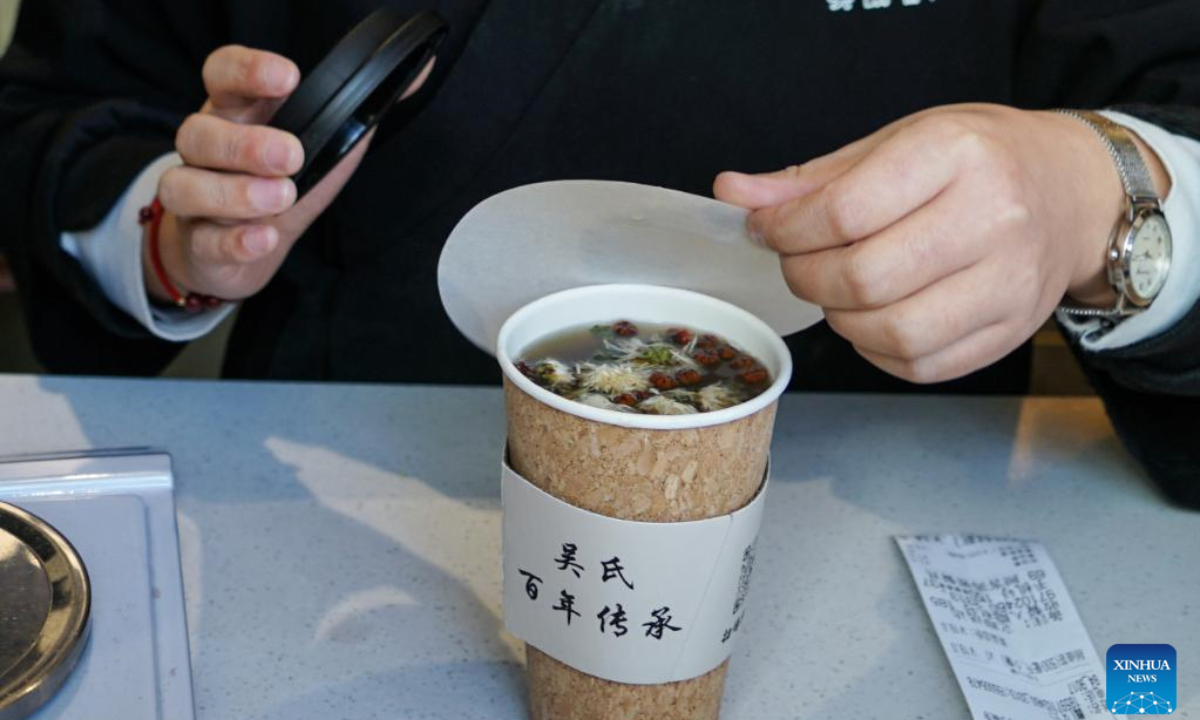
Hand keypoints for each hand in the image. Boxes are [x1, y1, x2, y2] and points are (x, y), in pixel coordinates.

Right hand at [150, 45, 432, 301]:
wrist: (234, 250)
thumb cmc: (282, 183)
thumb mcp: (323, 146)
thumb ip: (362, 113)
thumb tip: (419, 74)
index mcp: (235, 114)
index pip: (222, 75)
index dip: (248, 70)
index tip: (289, 78)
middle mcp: (205, 150)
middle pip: (198, 132)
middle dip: (245, 143)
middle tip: (292, 155)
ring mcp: (194, 197)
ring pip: (185, 186)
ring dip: (234, 192)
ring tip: (282, 197)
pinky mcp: (199, 244)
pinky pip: (205, 241)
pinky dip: (235, 240)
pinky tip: (264, 238)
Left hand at [715, 103, 1169, 382]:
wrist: (1073, 195)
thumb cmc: (977, 162)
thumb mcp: (897, 143)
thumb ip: (813, 178)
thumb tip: (733, 194)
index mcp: (956, 154)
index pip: (844, 210)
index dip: (784, 229)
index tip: (765, 229)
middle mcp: (992, 218)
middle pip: (863, 277)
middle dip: (806, 277)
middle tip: (800, 263)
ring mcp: (1008, 283)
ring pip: (890, 332)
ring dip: (840, 318)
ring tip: (839, 291)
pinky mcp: (1010, 331)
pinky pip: (919, 365)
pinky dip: (876, 350)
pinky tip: (874, 319)